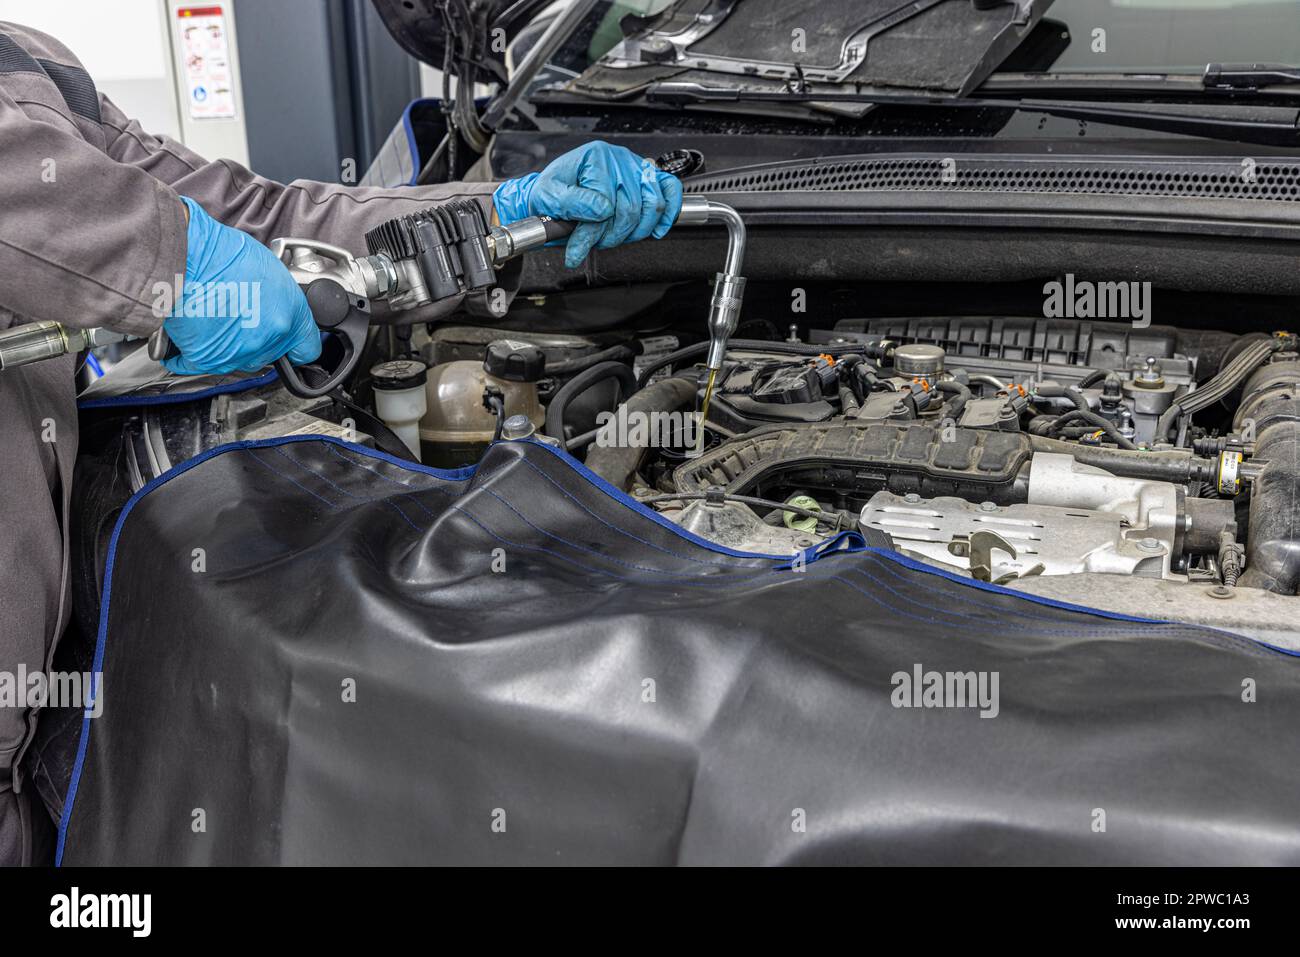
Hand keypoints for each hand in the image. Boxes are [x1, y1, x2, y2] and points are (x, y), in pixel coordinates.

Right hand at [162, 197, 321, 374]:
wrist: (185, 256)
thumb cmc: (221, 253)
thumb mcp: (270, 269)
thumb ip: (278, 298)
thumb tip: (273, 306)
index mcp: (289, 318)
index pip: (307, 349)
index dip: (298, 347)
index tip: (292, 346)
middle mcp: (267, 340)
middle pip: (268, 354)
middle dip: (257, 338)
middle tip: (239, 314)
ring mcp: (237, 353)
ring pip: (238, 360)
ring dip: (229, 345)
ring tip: (214, 316)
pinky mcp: (207, 359)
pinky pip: (201, 365)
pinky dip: (195, 353)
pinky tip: (193, 335)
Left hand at [492, 141, 682, 268]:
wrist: (555, 193)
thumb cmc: (553, 192)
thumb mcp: (549, 196)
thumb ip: (572, 203)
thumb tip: (601, 210)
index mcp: (595, 158)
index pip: (606, 201)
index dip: (593, 230)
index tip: (578, 246)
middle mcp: (619, 159)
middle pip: (632, 207)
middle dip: (614, 234)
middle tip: (597, 242)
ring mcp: (637, 168)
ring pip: (653, 205)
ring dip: (635, 231)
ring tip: (615, 236)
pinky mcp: (649, 178)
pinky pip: (671, 190)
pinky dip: (668, 214)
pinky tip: (655, 230)